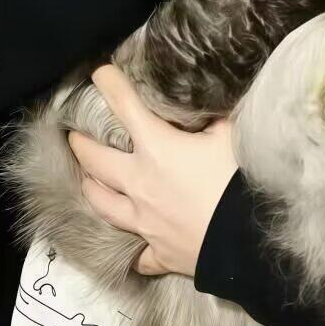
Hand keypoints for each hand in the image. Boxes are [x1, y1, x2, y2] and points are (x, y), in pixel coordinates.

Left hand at [68, 64, 236, 277]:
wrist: (250, 240)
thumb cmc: (240, 180)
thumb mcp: (230, 135)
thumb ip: (213, 119)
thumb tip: (208, 106)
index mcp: (157, 148)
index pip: (124, 106)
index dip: (109, 84)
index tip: (98, 73)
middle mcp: (140, 183)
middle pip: (95, 160)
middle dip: (80, 145)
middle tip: (74, 136)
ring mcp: (144, 221)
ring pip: (102, 204)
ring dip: (90, 188)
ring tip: (85, 179)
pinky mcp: (159, 252)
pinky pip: (137, 253)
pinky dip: (132, 246)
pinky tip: (129, 243)